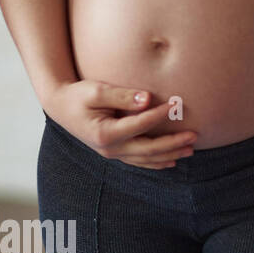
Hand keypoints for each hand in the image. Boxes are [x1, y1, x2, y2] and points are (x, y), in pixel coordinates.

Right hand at [44, 81, 196, 169]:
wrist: (59, 106)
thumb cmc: (77, 95)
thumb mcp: (96, 90)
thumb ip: (122, 95)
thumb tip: (148, 99)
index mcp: (105, 133)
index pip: (140, 125)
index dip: (159, 115)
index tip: (174, 105)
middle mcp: (109, 148)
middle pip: (148, 150)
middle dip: (173, 143)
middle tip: (194, 135)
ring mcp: (111, 153)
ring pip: (146, 159)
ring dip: (169, 155)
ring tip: (189, 149)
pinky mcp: (113, 152)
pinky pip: (138, 161)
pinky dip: (156, 162)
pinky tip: (170, 160)